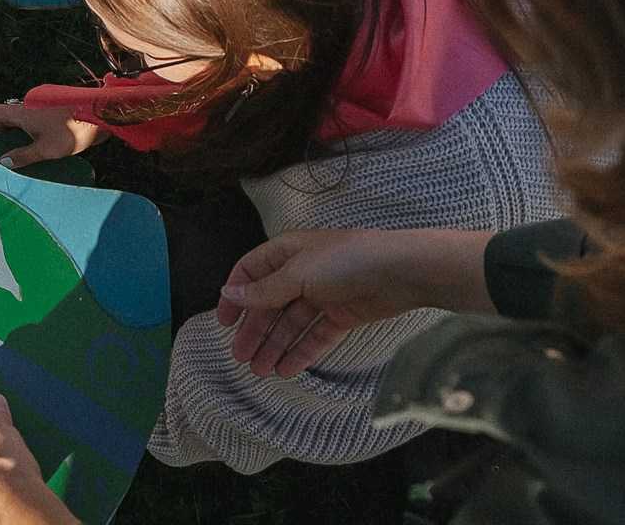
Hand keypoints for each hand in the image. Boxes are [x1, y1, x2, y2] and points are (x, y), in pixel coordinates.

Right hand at [0, 102, 102, 167]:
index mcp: (21, 113)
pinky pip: (34, 123)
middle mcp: (28, 108)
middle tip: (1, 152)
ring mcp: (41, 111)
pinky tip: (38, 150)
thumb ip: (23, 156)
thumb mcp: (45, 149)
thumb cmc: (72, 130)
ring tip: (20, 155)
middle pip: (5, 117)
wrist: (100, 117)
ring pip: (20, 121)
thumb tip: (4, 162)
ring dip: (15, 135)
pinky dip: (29, 133)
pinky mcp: (53, 115)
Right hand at [217, 227, 490, 376]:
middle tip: (241, 359)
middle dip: (255, 331)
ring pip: (292, 324)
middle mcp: (301, 272)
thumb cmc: (345, 260)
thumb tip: (228, 293)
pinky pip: (316, 335)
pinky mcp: (343, 315)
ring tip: (261, 371)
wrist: (401, 271)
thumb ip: (263, 290)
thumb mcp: (297, 273)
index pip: (250, 272)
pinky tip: (288, 369)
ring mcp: (323, 295)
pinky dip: (302, 352)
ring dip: (275, 346)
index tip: (223, 323)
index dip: (235, 296)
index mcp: (286, 252)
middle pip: (270, 304)